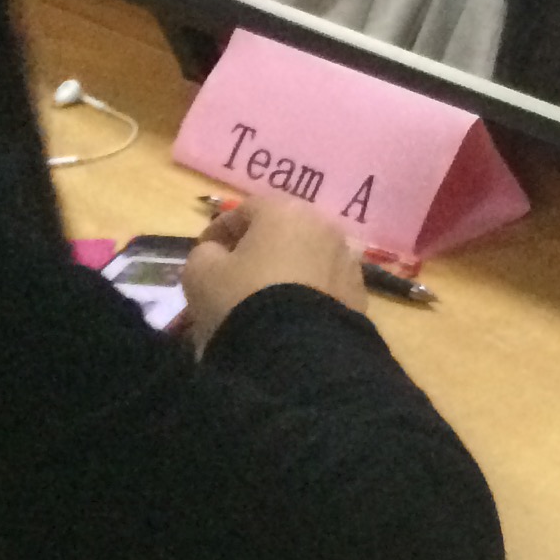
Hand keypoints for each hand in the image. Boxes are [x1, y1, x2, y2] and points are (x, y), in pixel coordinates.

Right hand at [180, 191, 365, 348]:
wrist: (294, 349)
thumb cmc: (241, 298)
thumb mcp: (201, 273)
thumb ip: (205, 252)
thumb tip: (216, 252)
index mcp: (286, 211)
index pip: (245, 210)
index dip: (219, 229)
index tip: (204, 251)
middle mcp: (324, 226)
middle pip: (282, 229)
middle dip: (256, 246)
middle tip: (233, 269)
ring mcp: (346, 258)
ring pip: (307, 255)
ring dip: (285, 267)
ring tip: (261, 293)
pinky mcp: (358, 291)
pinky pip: (323, 282)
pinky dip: (306, 289)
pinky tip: (289, 311)